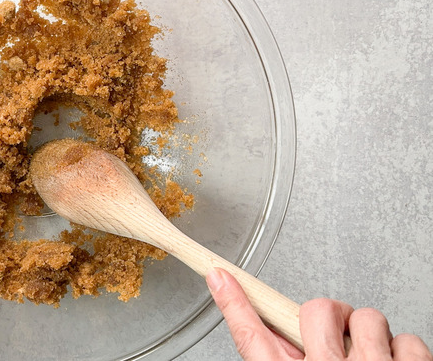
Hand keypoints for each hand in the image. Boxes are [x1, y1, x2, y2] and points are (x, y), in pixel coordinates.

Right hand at [206, 268, 431, 359]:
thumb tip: (279, 338)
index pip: (250, 337)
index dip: (233, 302)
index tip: (221, 277)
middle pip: (316, 310)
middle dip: (327, 318)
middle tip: (333, 338)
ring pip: (369, 319)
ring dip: (370, 336)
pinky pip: (408, 338)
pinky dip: (404, 352)